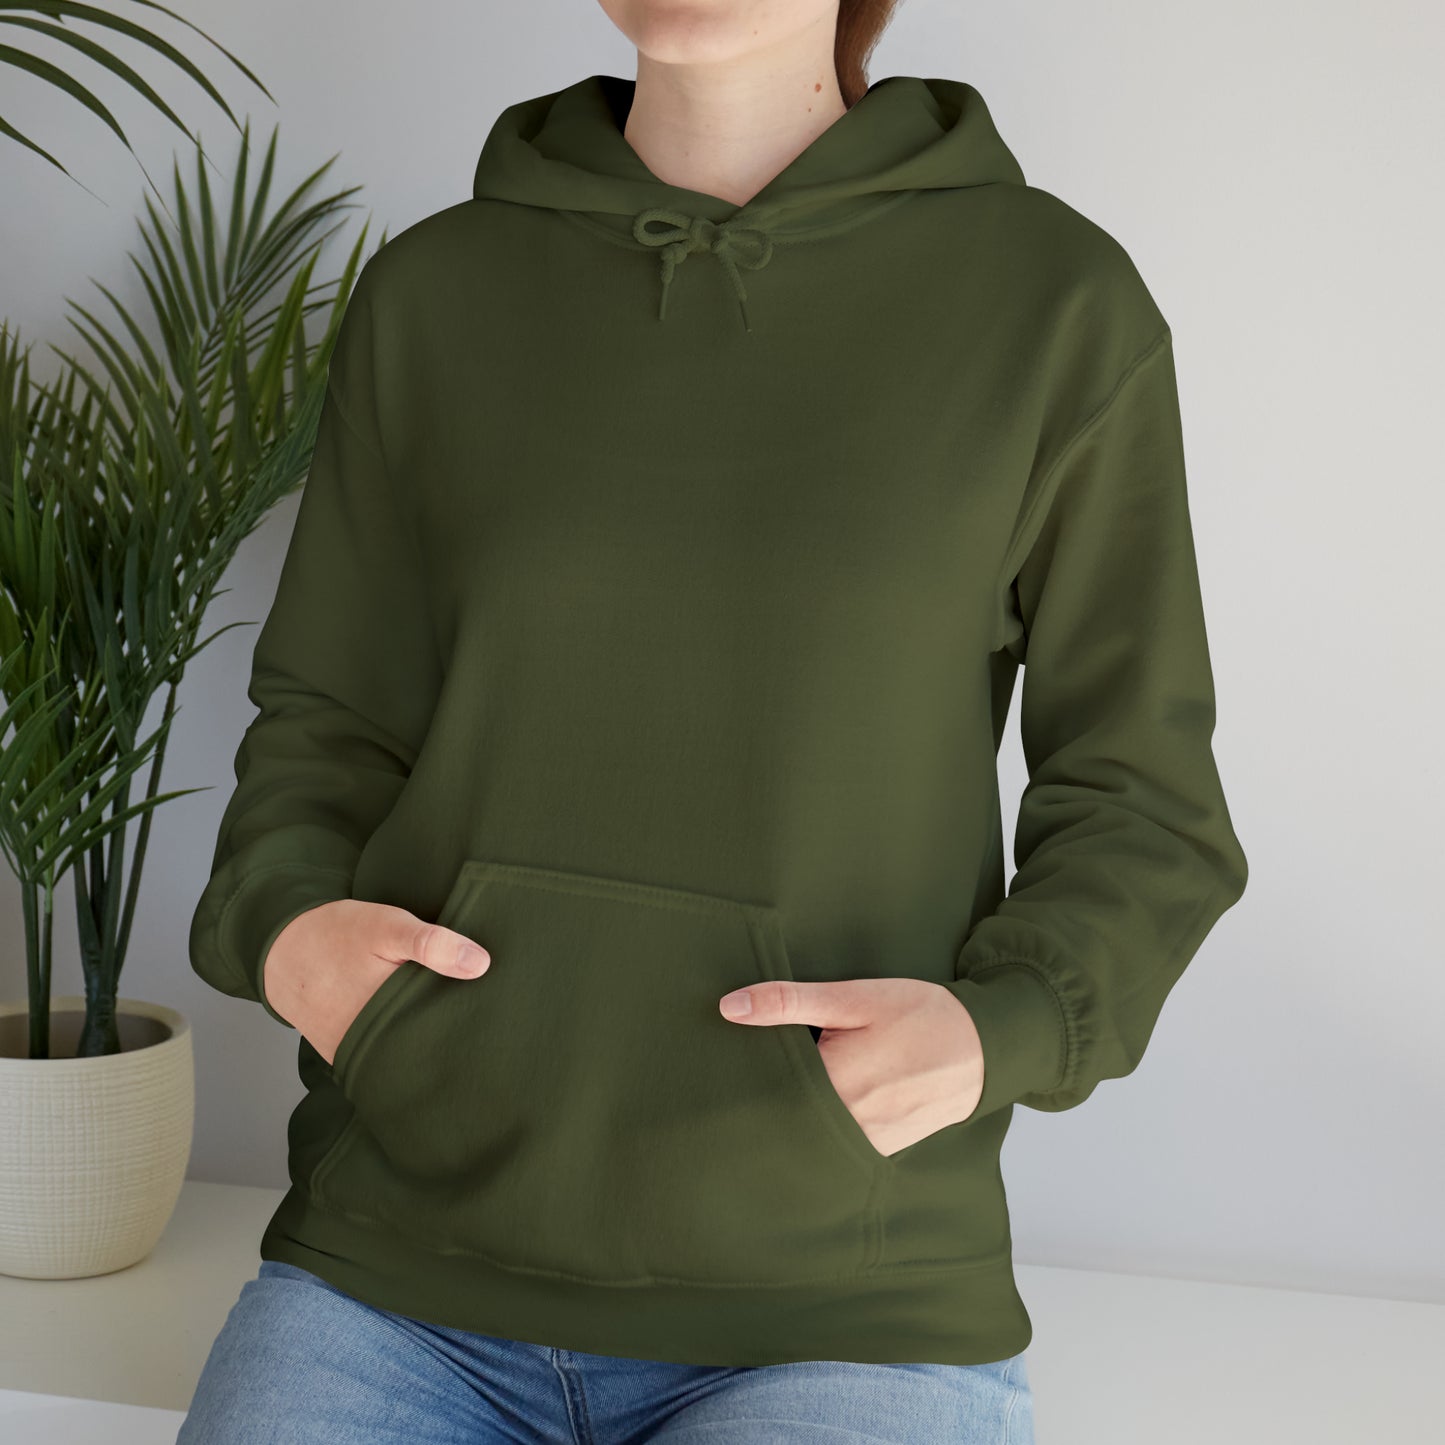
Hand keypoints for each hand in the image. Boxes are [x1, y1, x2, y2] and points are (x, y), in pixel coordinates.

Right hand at [262, 899, 490, 1064]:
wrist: (281, 949)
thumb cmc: (337, 935)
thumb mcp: (386, 926)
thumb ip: (431, 944)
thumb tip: (480, 964)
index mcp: (388, 1014)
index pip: (444, 1032)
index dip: (470, 1021)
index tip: (491, 1011)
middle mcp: (371, 1045)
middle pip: (426, 1048)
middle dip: (449, 1033)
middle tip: (475, 1016)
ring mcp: (355, 1055)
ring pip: (404, 1054)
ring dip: (424, 1040)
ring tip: (448, 1021)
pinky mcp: (344, 1056)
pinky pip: (381, 1056)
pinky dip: (399, 1043)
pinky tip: (414, 1025)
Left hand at [718, 977, 984, 1155]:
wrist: (984, 1049)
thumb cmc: (920, 1015)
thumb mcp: (854, 997)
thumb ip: (790, 1003)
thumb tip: (729, 1007)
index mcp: (833, 1083)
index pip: (764, 1086)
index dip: (743, 1072)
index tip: (722, 1062)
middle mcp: (846, 1123)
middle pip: (782, 1114)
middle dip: (763, 1095)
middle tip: (739, 1080)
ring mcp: (865, 1143)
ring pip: (807, 1132)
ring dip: (792, 1112)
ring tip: (774, 1089)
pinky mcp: (880, 1149)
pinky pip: (834, 1141)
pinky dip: (820, 1123)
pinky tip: (815, 1102)